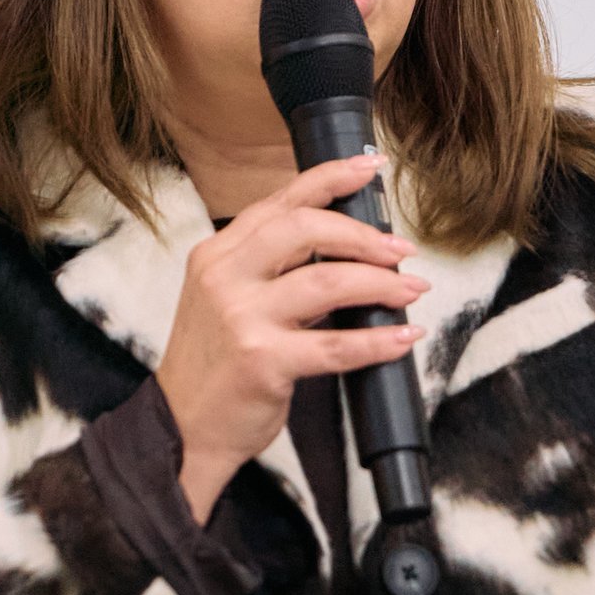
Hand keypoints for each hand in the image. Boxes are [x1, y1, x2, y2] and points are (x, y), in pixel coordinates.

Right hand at [157, 153, 429, 522]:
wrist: (183, 428)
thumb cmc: (214, 364)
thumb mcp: (224, 299)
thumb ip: (268, 266)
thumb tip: (345, 245)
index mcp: (217, 254)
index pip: (281, 201)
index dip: (331, 177)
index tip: (371, 166)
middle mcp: (225, 277)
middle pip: (308, 229)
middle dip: (365, 236)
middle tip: (401, 250)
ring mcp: (242, 318)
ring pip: (330, 281)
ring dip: (383, 283)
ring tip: (411, 290)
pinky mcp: (264, 361)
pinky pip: (337, 346)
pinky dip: (379, 340)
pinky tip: (403, 338)